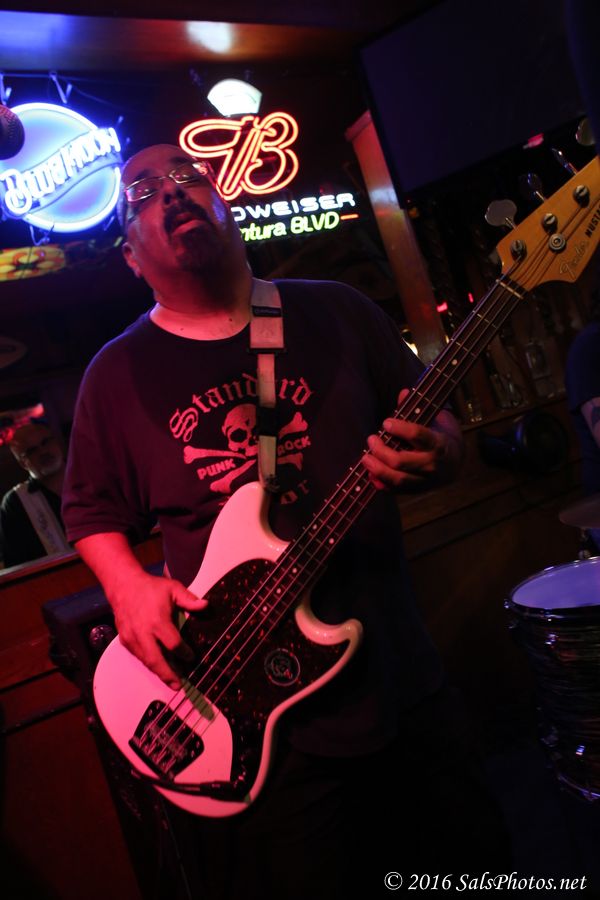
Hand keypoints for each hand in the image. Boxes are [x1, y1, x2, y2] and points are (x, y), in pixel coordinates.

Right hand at [110, 571, 206, 689]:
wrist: (123, 585)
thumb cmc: (151, 587)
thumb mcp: (173, 588)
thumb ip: (189, 599)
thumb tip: (206, 606)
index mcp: (157, 621)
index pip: (173, 644)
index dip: (184, 653)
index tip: (191, 657)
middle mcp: (143, 633)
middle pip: (156, 660)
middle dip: (168, 674)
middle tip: (178, 685)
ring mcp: (132, 638)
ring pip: (146, 661)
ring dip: (158, 672)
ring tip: (170, 680)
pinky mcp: (124, 640)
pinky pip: (138, 656)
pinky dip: (148, 663)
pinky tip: (158, 666)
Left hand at [362, 390, 462, 490]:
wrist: (456, 463)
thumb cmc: (441, 436)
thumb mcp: (437, 420)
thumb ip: (418, 408)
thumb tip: (403, 393)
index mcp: (439, 443)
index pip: (418, 436)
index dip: (400, 429)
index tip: (386, 423)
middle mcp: (432, 464)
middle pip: (401, 460)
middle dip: (381, 450)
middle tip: (371, 439)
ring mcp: (425, 480)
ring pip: (398, 479)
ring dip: (378, 469)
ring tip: (365, 458)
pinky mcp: (417, 490)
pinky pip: (397, 491)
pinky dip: (382, 485)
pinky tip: (370, 475)